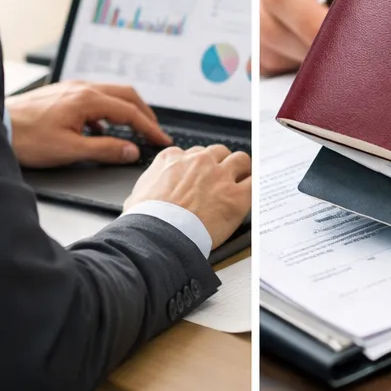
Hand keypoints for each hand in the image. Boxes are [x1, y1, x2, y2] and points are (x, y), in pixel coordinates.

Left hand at [7, 81, 171, 167]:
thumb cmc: (27, 138)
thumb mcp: (69, 150)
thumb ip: (105, 149)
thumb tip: (131, 150)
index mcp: (88, 99)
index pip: (130, 112)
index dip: (149, 128)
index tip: (162, 139)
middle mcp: (83, 88)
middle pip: (127, 95)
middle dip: (145, 113)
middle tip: (155, 131)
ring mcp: (73, 88)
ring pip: (112, 93)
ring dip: (127, 110)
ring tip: (134, 129)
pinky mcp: (64, 93)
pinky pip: (96, 97)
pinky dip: (108, 111)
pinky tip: (101, 128)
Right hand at [124, 144, 251, 248]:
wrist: (157, 238)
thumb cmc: (145, 223)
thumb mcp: (136, 195)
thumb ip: (149, 184)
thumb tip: (148, 191)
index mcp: (173, 159)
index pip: (192, 152)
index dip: (197, 165)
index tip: (199, 175)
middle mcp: (198, 162)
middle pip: (218, 152)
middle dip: (220, 164)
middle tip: (220, 179)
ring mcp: (219, 176)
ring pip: (240, 160)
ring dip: (241, 170)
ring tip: (240, 181)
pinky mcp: (235, 195)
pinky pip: (253, 182)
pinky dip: (253, 186)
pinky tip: (251, 192)